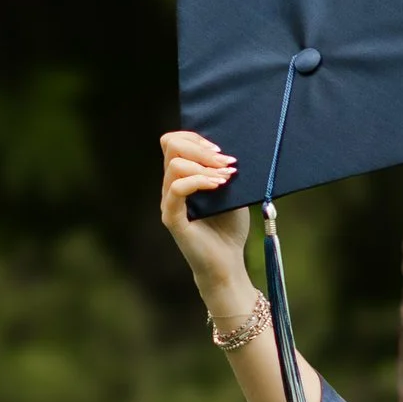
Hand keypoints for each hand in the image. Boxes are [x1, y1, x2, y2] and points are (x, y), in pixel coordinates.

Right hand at [158, 132, 259, 329]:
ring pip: (174, 165)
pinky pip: (177, 189)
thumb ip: (224, 172)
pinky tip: (218, 186)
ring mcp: (169, 202)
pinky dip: (199, 181)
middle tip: (225, 161)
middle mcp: (171, 186)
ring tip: (227, 177)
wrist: (228, 264)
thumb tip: (229, 151)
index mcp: (183, 177)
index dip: (196, 138)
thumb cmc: (229, 230)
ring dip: (205, 166)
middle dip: (201, 147)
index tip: (221, 150)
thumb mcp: (232, 193)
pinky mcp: (172, 218)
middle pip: (171, 145)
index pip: (174, 142)